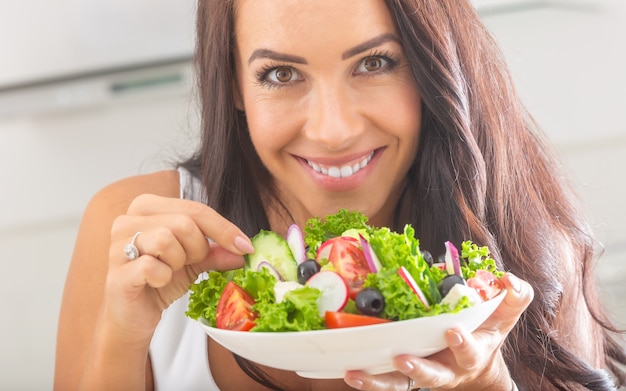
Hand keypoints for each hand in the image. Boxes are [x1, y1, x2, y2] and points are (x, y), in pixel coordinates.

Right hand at [102, 194, 250, 339]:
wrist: (134, 317)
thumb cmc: (160, 280)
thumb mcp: (195, 261)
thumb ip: (218, 251)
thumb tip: (245, 249)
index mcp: (148, 207)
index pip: (195, 208)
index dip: (224, 228)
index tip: (245, 246)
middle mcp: (128, 219)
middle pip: (183, 222)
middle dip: (198, 248)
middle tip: (191, 263)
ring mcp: (117, 245)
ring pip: (166, 239)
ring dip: (179, 262)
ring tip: (170, 271)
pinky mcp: (116, 272)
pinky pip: (151, 267)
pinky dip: (163, 278)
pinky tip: (157, 282)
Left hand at [344, 273, 532, 389]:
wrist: (477, 365)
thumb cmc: (487, 331)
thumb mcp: (505, 313)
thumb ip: (514, 295)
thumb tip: (508, 280)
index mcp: (472, 353)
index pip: (470, 351)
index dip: (462, 344)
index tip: (452, 332)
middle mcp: (446, 369)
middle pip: (433, 376)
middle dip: (419, 369)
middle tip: (402, 358)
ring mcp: (422, 373)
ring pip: (400, 384)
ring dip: (379, 381)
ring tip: (357, 373)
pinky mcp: (403, 374)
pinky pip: (385, 381)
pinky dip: (368, 378)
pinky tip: (349, 371)